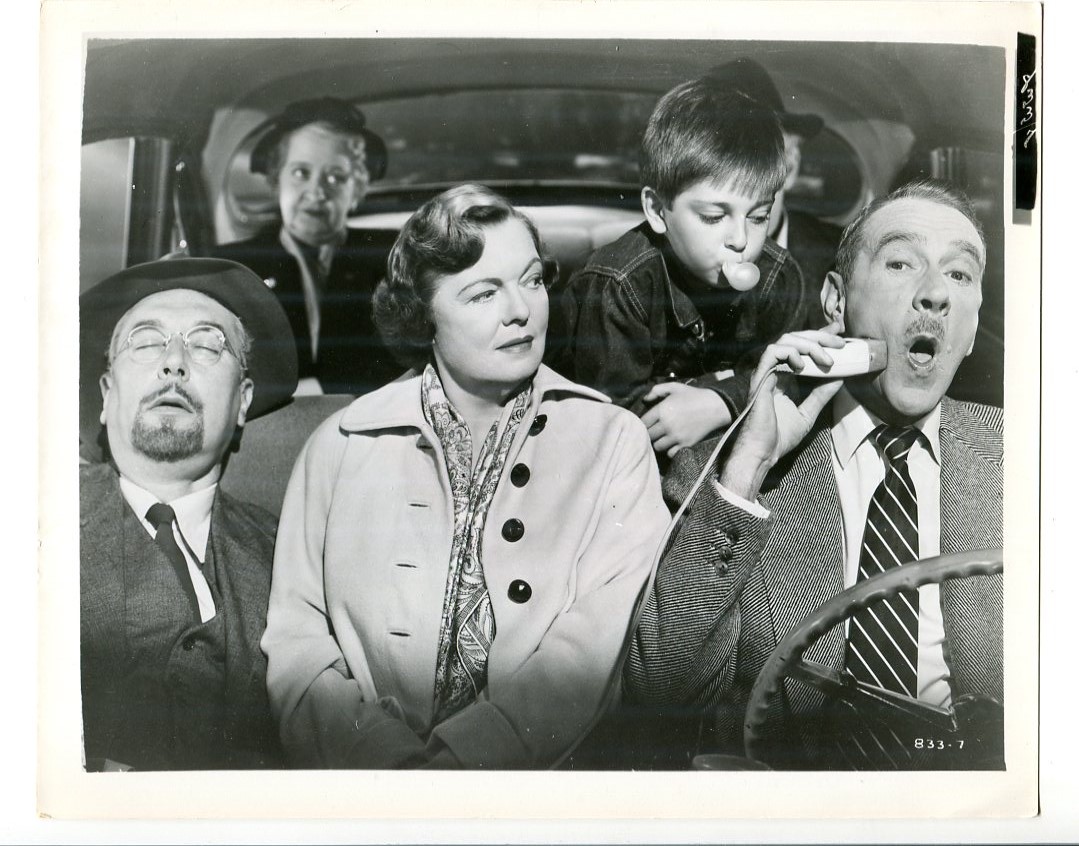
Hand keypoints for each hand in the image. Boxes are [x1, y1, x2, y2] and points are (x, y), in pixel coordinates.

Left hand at [641, 383, 732, 457]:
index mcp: (662, 410)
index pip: (643, 422)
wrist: (715, 407)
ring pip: (657, 446)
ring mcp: (676, 436)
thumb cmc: (693, 396)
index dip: (643, 423)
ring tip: (663, 437)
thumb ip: (656, 390)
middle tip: (654, 430)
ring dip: (658, 442)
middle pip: (648, 435)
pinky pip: (670, 453)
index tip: (647, 422)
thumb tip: (645, 399)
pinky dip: (670, 450)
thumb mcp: (674, 387)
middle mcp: (667, 425)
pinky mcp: (685, 444)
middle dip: (650, 433)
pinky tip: (673, 443)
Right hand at [720, 328, 845, 499]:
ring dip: (810, 345)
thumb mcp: (807, 412)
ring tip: (827, 360)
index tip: (839, 333)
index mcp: (784, 377)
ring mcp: (766, 372)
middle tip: (840, 344)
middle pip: (796, 338)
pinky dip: (790, 353)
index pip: (802, 348)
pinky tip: (802, 365)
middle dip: (820, 336)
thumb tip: (840, 378)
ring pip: (785, 340)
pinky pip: (772, 353)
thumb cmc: (779, 437)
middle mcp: (774, 371)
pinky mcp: (760, 377)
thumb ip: (821, 394)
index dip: (820, 337)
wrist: (763, 452)